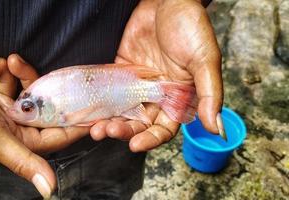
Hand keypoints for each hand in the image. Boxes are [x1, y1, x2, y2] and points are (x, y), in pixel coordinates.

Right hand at [0, 54, 87, 197]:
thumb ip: (25, 162)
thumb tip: (50, 190)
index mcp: (25, 141)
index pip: (61, 133)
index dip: (79, 121)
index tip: (97, 107)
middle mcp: (20, 125)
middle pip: (48, 104)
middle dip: (46, 87)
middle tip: (51, 73)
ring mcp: (10, 108)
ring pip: (30, 85)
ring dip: (20, 72)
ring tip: (8, 64)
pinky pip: (12, 76)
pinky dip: (1, 69)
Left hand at [90, 0, 222, 150]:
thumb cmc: (191, 26)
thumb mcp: (205, 60)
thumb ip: (210, 94)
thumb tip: (216, 128)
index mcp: (179, 97)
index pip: (164, 128)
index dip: (150, 139)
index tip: (135, 144)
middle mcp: (157, 94)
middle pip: (138, 122)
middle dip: (124, 131)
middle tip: (108, 131)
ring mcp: (136, 84)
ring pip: (121, 110)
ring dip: (108, 120)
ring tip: (95, 127)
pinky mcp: (120, 71)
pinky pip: (108, 91)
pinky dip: (99, 101)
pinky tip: (90, 109)